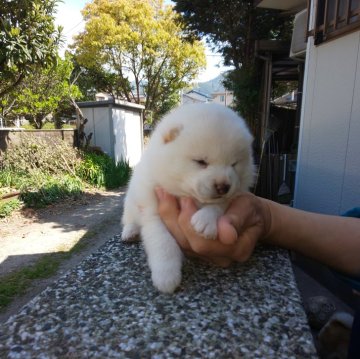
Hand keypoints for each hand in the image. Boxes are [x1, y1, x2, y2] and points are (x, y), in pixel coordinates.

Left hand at [155, 188, 270, 266]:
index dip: (191, 223)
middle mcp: (220, 258)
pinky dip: (169, 220)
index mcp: (237, 249)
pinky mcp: (196, 250)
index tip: (186, 199)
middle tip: (168, 192)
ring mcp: (207, 256)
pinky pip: (178, 238)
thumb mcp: (248, 207)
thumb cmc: (250, 208)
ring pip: (180, 242)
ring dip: (168, 218)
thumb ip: (237, 219)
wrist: (252, 216)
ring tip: (162, 194)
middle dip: (175, 218)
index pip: (206, 243)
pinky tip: (164, 201)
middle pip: (190, 244)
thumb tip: (226, 234)